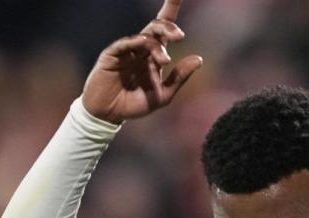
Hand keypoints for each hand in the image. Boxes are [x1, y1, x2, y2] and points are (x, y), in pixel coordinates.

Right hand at [82, 0, 202, 122]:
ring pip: (144, 36)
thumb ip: (179, 77)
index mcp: (154, 55)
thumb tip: (199, 59)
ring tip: (164, 60)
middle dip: (169, 26)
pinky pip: (125, 43)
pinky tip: (146, 47)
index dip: (171, 9)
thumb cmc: (134, 105)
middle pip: (156, 27)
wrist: (109, 115)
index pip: (165, 29)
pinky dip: (137, 42)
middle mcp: (141, 49)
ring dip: (157, 45)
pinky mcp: (112, 55)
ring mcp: (126, 51)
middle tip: (180, 36)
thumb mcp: (163, 95)